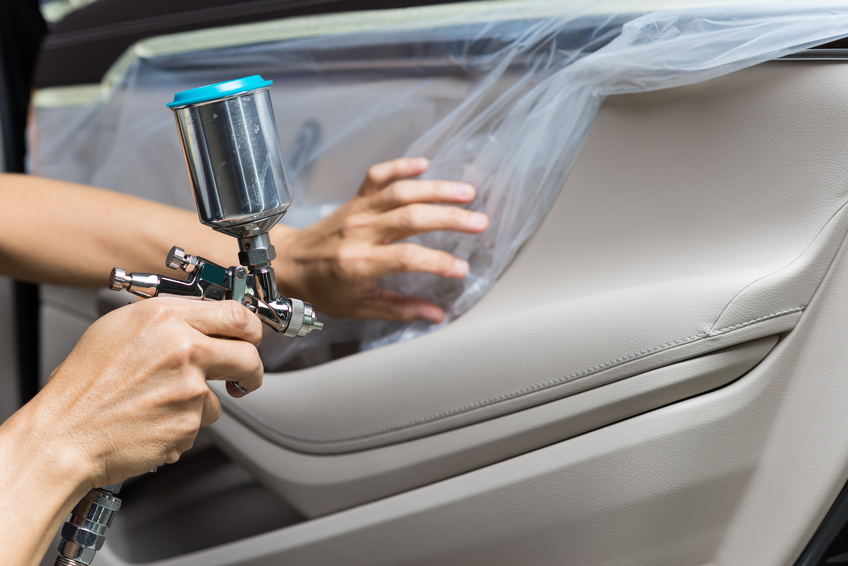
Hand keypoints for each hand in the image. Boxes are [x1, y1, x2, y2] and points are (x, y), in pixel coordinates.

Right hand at [23, 298, 262, 488]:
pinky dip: (182, 425)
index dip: (252, 329)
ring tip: (159, 403)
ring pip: (220, 396)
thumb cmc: (82, 386)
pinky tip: (152, 420)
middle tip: (243, 378)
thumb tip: (202, 320)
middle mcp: (184, 349)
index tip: (252, 339)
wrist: (65, 435)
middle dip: (251, 371)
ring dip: (200, 403)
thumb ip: (168, 321)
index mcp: (166, 318)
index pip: (236, 315)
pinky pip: (199, 423)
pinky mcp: (190, 423)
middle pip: (249, 357)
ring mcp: (190, 388)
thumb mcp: (119, 329)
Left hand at [273, 157, 488, 321]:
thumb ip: (401, 310)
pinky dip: (401, 166)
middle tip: (480, 223)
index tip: (462, 269)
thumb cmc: (324, 289)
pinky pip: (378, 175)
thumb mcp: (360, 308)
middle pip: (411, 218)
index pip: (407, 258)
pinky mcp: (355, 198)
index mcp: (360, 263)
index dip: (438, 262)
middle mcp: (360, 232)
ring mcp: (357, 211)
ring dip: (437, 189)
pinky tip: (425, 164)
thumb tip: (437, 316)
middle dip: (450, 218)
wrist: (289, 262)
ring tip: (467, 193)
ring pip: (401, 192)